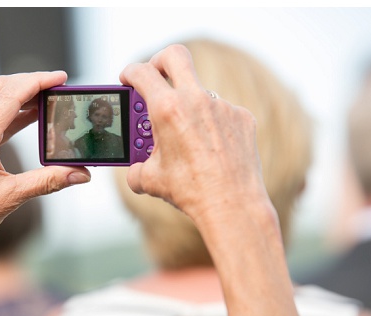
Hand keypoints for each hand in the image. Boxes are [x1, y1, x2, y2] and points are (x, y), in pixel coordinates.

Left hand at [0, 72, 91, 263]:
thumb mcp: (11, 198)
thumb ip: (48, 181)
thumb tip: (80, 174)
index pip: (11, 96)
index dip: (38, 82)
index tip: (61, 78)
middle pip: (0, 88)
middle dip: (31, 81)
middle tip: (58, 85)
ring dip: (20, 93)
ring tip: (48, 99)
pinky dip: (10, 110)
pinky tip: (28, 117)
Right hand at [120, 45, 267, 221]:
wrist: (232, 205)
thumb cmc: (190, 192)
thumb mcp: (150, 180)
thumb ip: (136, 166)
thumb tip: (135, 169)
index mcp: (167, 109)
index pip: (142, 72)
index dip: (130, 72)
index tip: (128, 79)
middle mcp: (197, 100)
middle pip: (175, 56)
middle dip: (160, 61)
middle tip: (155, 76)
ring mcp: (223, 107)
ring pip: (200, 93)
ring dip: (189, 107)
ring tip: (187, 138)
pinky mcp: (243, 118)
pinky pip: (223, 114)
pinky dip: (213, 126)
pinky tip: (212, 149)